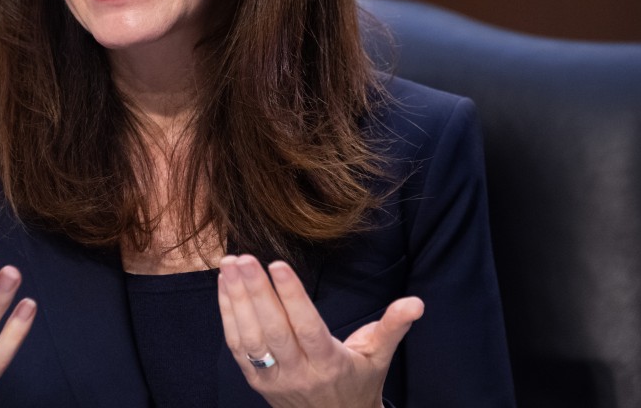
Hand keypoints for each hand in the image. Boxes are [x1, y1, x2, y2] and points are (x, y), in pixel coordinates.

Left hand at [217, 254, 422, 407]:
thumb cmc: (358, 382)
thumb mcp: (378, 355)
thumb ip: (393, 326)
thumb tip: (416, 302)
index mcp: (329, 363)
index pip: (306, 327)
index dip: (291, 296)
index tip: (277, 264)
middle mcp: (298, 373)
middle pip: (273, 330)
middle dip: (255, 291)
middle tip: (243, 258)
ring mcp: (273, 379)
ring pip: (250, 337)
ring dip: (236, 299)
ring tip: (229, 264)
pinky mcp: (255, 380)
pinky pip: (238, 346)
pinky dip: (228, 314)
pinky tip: (225, 285)